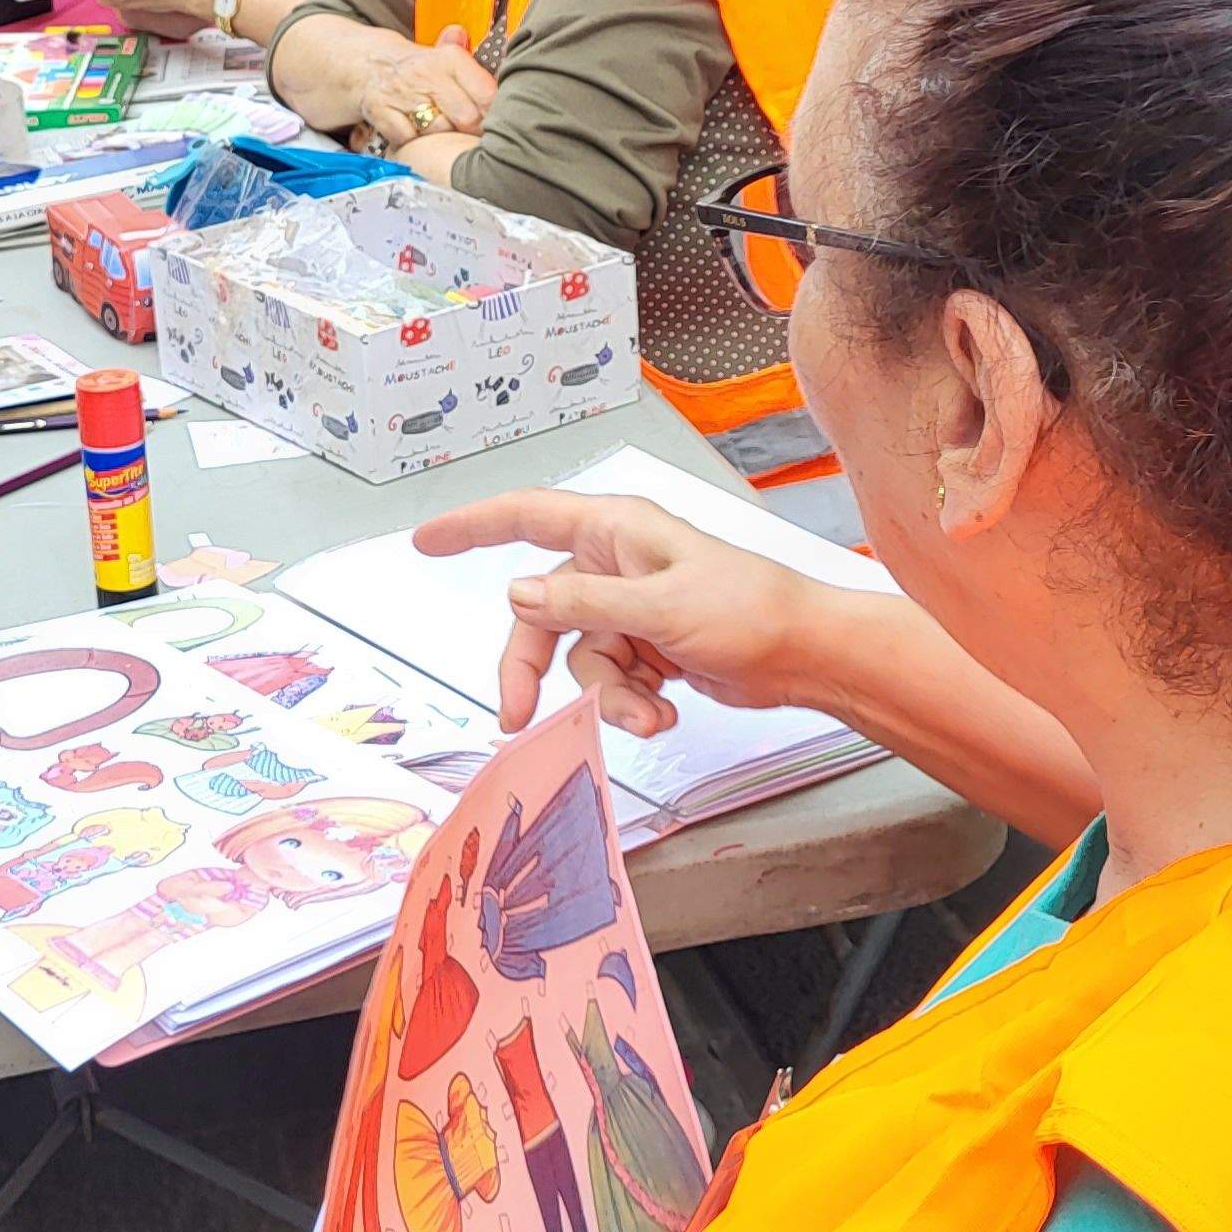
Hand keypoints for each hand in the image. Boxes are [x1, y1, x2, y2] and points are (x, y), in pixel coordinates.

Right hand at [358, 29, 496, 149]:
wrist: (372, 65)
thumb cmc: (423, 71)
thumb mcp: (451, 61)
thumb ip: (481, 74)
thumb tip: (515, 73)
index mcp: (451, 59)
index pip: (487, 96)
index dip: (495, 116)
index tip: (495, 123)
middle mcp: (426, 72)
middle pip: (466, 117)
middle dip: (470, 131)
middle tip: (468, 132)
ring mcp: (401, 91)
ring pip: (438, 131)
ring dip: (441, 137)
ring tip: (440, 127)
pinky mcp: (380, 109)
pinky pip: (409, 139)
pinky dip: (413, 142)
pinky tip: (415, 131)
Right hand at [413, 490, 834, 734]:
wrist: (805, 655)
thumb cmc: (750, 611)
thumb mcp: (660, 608)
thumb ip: (584, 602)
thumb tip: (518, 593)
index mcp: (615, 530)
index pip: (526, 517)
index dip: (471, 526)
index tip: (426, 540)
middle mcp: (615, 563)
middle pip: (542, 613)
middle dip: (534, 668)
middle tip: (518, 714)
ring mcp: (630, 606)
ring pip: (578, 657)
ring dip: (608, 694)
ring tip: (652, 711)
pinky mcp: (648, 644)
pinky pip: (611, 678)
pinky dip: (632, 701)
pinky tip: (666, 709)